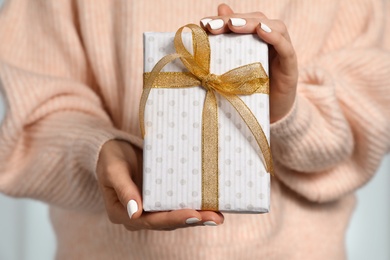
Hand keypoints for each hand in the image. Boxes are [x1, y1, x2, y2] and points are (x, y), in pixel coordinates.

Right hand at [96, 140, 223, 230]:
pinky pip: (177, 204)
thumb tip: (135, 213)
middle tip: (214, 218)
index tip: (193, 215)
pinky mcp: (160, 197)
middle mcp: (139, 215)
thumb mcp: (113, 170)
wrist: (113, 148)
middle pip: (168, 222)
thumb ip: (123, 190)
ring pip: (175, 216)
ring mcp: (151, 207)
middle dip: (192, 220)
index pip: (151, 221)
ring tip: (217, 216)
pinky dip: (193, 205)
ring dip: (197, 217)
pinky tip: (210, 205)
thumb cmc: (110, 157)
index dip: (173, 219)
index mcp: (123, 213)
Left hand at [201, 4, 297, 122]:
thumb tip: (210, 30)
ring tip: (232, 25)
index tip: (203, 24)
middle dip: (233, 20)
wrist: (272, 112)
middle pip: (256, 20)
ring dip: (251, 23)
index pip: (243, 20)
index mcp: (257, 39)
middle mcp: (273, 40)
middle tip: (213, 26)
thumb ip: (226, 48)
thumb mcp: (235, 69)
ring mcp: (283, 51)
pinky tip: (261, 31)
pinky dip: (274, 36)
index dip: (224, 19)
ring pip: (274, 27)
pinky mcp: (291, 66)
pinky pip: (285, 47)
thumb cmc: (252, 90)